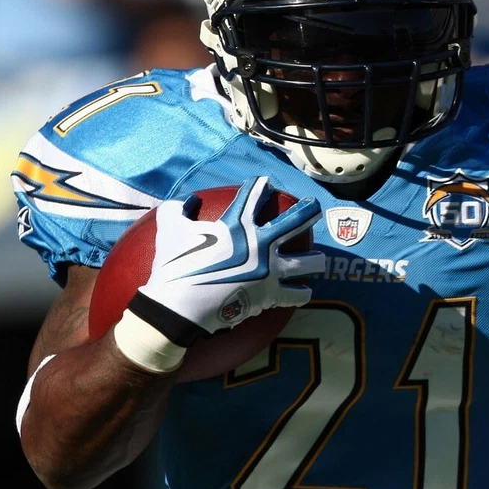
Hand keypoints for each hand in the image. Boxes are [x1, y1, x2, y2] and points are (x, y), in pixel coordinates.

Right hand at [133, 177, 324, 342]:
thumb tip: (188, 201)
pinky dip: (301, 294)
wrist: (178, 306)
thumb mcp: (169, 228)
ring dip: (315, 260)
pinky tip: (305, 292)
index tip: (265, 182)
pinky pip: (296, 295)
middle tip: (315, 205)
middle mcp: (260, 244)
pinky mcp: (270, 295)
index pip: (253, 196)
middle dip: (308, 210)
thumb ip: (177, 208)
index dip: (259, 186)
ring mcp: (269, 270)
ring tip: (320, 260)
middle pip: (295, 221)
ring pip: (306, 262)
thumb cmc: (173, 265)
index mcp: (237, 224)